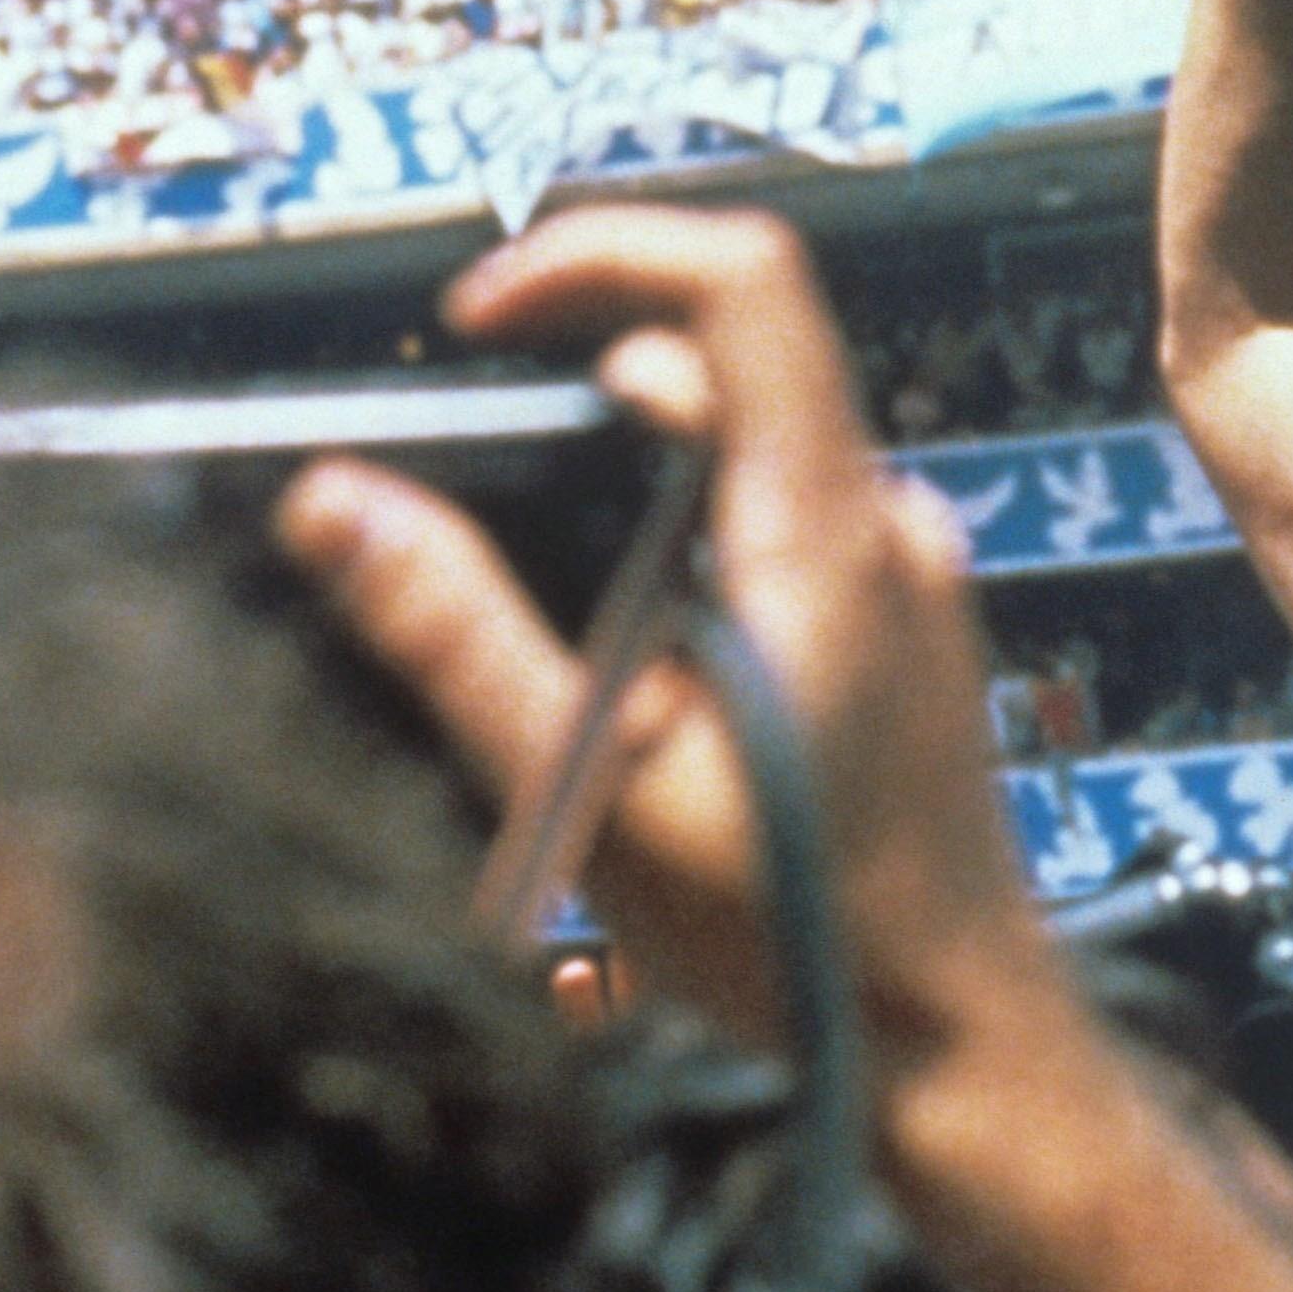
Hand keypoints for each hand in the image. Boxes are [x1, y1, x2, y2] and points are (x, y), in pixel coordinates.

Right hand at [278, 204, 1050, 1055]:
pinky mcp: (909, 627)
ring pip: (747, 458)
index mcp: (823, 526)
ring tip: (571, 656)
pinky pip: (784, 531)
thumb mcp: (593, 786)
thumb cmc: (798, 931)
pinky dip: (690, 558)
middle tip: (478, 509)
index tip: (479, 313)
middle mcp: (886, 520)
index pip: (741, 278)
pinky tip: (647, 692)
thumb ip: (456, 632)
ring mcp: (911, 572)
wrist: (959, 1038)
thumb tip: (333, 503)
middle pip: (722, 367)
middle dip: (576, 407)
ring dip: (629, 502)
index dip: (600, 252)